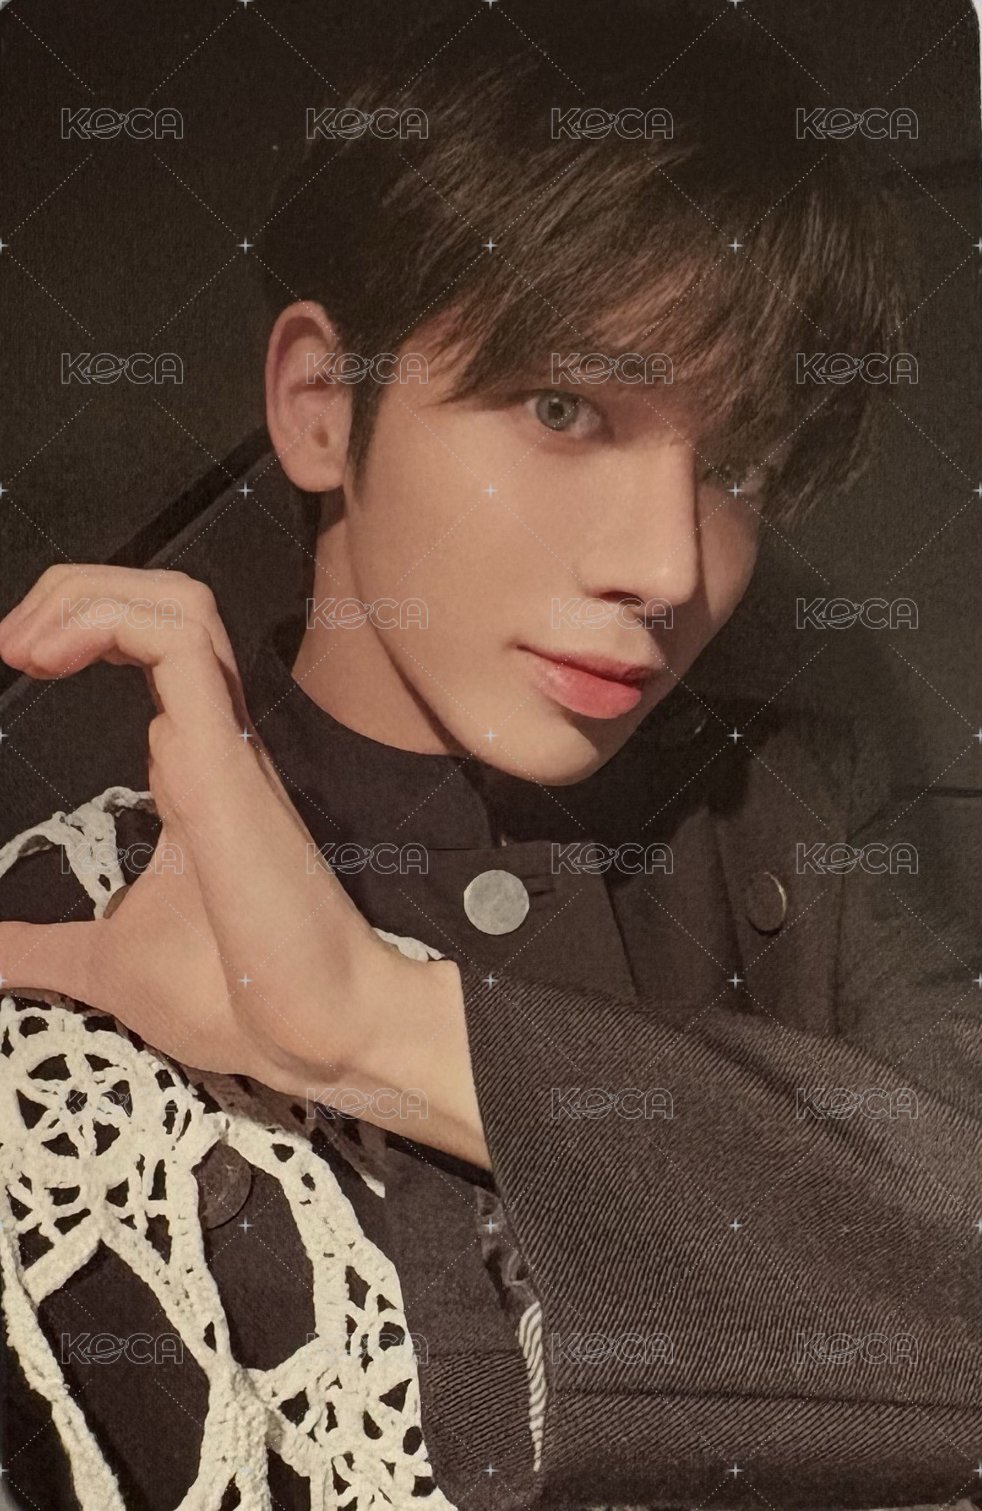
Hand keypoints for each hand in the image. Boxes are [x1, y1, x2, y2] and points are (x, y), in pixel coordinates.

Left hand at [0, 566, 486, 1164]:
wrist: (312, 1034)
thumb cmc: (236, 995)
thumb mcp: (107, 962)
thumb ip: (41, 948)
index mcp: (191, 767)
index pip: (153, 647)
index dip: (84, 626)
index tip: (18, 664)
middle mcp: (211, 739)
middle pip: (164, 601)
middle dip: (75, 592)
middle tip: (12, 645)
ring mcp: (222, 742)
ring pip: (178, 602)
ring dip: (88, 597)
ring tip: (26, 647)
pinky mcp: (225, 757)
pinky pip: (178, 643)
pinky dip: (107, 623)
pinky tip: (50, 658)